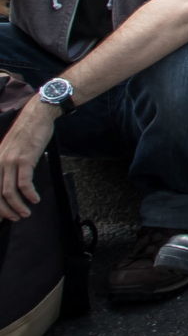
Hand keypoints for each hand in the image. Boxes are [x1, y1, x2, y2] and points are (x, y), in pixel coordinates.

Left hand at [0, 104, 55, 221]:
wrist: (37, 116)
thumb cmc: (26, 134)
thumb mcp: (10, 150)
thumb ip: (7, 166)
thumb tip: (10, 185)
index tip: (1, 218)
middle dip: (4, 211)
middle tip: (15, 219)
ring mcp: (9, 161)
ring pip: (8, 192)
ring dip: (17, 206)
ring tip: (25, 213)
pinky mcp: (24, 159)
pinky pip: (24, 183)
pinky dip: (29, 195)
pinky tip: (35, 199)